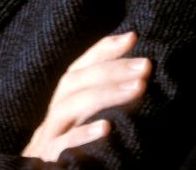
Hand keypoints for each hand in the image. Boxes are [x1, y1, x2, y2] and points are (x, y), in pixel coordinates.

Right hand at [22, 32, 150, 162]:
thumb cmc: (80, 152)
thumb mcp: (90, 122)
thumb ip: (107, 99)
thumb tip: (139, 71)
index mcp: (64, 103)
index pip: (80, 68)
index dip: (103, 49)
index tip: (133, 37)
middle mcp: (55, 116)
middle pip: (75, 82)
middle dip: (112, 69)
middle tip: (146, 66)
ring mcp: (49, 136)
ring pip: (68, 107)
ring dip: (105, 94)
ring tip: (138, 88)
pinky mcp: (49, 158)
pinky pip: (63, 145)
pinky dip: (83, 134)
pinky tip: (107, 127)